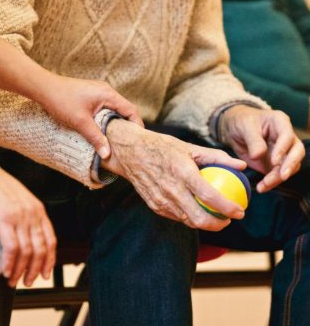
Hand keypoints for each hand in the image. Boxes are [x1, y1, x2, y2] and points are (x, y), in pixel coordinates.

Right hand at [0, 144, 56, 286]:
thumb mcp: (19, 200)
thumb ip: (26, 215)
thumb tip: (25, 235)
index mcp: (38, 210)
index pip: (51, 240)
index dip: (50, 259)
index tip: (45, 273)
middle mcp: (33, 214)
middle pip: (41, 249)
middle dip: (36, 269)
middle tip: (29, 282)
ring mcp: (20, 216)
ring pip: (28, 251)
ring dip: (22, 270)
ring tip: (15, 281)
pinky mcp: (4, 219)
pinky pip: (12, 247)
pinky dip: (10, 263)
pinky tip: (6, 272)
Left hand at [38, 76, 143, 158]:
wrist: (43, 87)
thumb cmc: (61, 100)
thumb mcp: (80, 122)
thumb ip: (95, 138)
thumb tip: (107, 154)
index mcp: (108, 94)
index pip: (131, 110)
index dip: (137, 125)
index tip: (138, 139)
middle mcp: (106, 91)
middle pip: (125, 109)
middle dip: (128, 125)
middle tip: (129, 141)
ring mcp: (99, 92)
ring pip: (115, 109)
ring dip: (117, 122)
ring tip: (118, 138)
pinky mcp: (92, 95)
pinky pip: (107, 108)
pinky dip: (109, 119)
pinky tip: (104, 129)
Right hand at [101, 119, 246, 230]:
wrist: (131, 152)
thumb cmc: (162, 147)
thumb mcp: (190, 147)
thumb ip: (217, 157)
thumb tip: (241, 165)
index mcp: (183, 172)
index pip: (210, 196)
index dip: (228, 208)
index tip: (240, 212)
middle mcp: (171, 190)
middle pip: (199, 219)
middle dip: (218, 225)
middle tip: (228, 219)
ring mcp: (161, 200)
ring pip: (188, 221)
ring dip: (204, 223)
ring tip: (214, 216)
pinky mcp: (154, 205)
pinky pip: (176, 217)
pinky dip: (189, 217)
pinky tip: (195, 210)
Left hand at [219, 105, 304, 192]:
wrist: (234, 130)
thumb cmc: (242, 122)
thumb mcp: (245, 127)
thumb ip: (253, 140)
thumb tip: (258, 155)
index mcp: (280, 122)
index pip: (288, 136)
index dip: (283, 149)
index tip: (274, 161)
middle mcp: (286, 137)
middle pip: (297, 152)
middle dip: (290, 165)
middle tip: (282, 176)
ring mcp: (282, 151)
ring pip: (289, 166)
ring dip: (278, 178)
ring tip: (264, 185)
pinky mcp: (275, 164)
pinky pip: (278, 175)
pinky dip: (271, 183)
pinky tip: (262, 187)